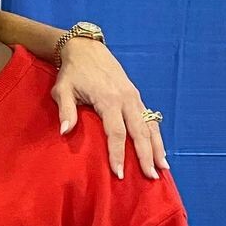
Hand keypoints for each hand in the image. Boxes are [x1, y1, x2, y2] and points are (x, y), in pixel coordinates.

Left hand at [54, 40, 167, 181]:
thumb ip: (65, 110)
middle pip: (139, 132)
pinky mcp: (136, 95)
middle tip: (151, 177)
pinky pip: (150, 118)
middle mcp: (126, 99)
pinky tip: (160, 150)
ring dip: (157, 147)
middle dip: (146, 156)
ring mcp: (134, 97)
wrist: (86, 48)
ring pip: (149, 125)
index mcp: (108, 99)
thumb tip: (64, 131)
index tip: (119, 174)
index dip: (118, 154)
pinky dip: (156, 135)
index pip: (116, 132)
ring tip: (163, 168)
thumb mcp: (62, 89)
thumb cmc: (72, 71)